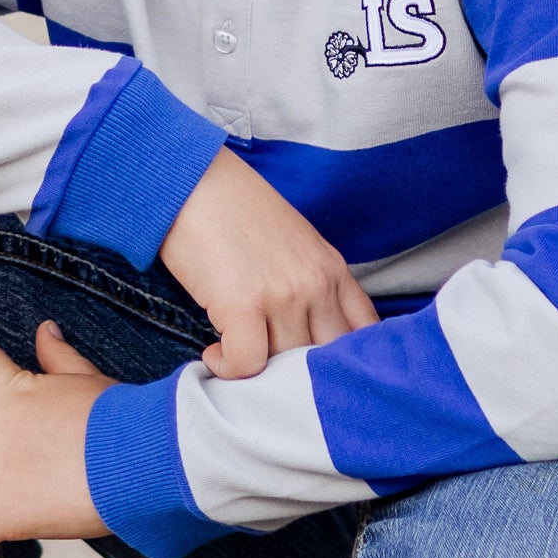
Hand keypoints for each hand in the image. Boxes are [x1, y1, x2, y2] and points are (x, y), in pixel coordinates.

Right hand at [158, 147, 376, 379]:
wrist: (191, 181)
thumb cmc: (232, 211)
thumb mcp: (292, 243)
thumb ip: (309, 283)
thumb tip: (301, 337)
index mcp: (332, 268)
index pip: (366, 334)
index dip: (347, 364)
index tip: (318, 374)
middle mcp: (315, 284)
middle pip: (327, 359)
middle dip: (300, 377)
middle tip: (269, 376)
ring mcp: (283, 294)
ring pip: (286, 367)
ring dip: (259, 374)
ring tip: (234, 356)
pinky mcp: (244, 304)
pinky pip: (248, 364)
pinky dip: (229, 369)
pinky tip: (214, 354)